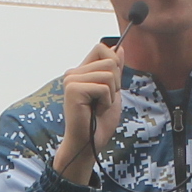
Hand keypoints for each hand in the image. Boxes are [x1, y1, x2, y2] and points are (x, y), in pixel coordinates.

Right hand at [55, 40, 122, 182]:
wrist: (89, 143)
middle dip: (115, 83)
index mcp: (81, 71)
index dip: (114, 63)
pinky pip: (103, 87)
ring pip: (108, 74)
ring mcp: (71, 80)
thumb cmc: (99, 121)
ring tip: (99, 106)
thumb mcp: (113, 91)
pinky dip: (106, 101)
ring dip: (111, 94)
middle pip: (109, 61)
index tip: (111, 85)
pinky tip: (95, 111)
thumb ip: (115, 70)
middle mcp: (73, 73)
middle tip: (103, 101)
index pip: (101, 48)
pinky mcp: (73, 90)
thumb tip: (119, 48)